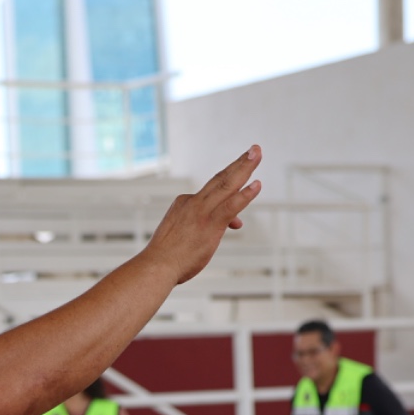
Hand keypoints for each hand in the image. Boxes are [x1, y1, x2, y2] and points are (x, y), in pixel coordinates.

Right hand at [143, 146, 262, 284]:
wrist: (156, 266)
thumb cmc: (169, 257)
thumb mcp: (185, 236)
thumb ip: (210, 225)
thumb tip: (235, 223)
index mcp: (184, 203)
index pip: (212, 193)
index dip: (231, 195)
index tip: (240, 207)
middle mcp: (193, 202)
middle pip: (221, 178)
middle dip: (239, 162)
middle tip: (254, 149)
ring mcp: (202, 212)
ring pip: (227, 184)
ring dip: (244, 167)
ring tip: (257, 152)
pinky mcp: (210, 224)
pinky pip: (231, 205)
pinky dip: (245, 195)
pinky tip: (257, 184)